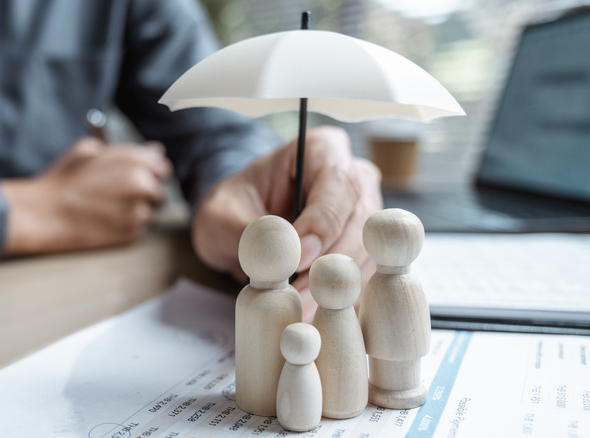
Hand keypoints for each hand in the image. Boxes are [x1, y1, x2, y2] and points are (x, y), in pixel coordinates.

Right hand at [1, 137, 172, 254]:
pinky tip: (106, 219)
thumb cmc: (63, 181)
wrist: (43, 214)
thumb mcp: (88, 150)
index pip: (162, 167)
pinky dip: (129, 225)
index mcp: (135, 163)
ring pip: (152, 212)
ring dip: (139, 209)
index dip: (151, 171)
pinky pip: (140, 229)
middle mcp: (142, 188)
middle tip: (121, 194)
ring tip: (109, 207)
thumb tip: (155, 150)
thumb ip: (126, 150)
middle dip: (147, 192)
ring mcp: (138, 214)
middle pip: (160, 191)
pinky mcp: (132, 236)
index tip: (141, 175)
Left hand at [192, 126, 382, 320]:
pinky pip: (365, 278)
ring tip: (300, 311)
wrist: (237, 226)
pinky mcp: (366, 252)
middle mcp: (355, 179)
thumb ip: (247, 231)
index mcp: (323, 151)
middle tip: (297, 296)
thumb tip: (280, 251)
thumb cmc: (231, 209)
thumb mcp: (220, 216)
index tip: (297, 259)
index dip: (322, 225)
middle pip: (362, 223)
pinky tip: (314, 316)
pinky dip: (340, 301)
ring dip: (336, 288)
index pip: (338, 185)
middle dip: (331, 264)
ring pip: (369, 255)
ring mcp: (367, 217)